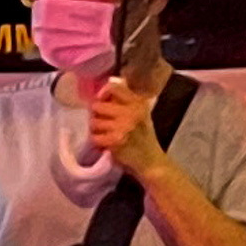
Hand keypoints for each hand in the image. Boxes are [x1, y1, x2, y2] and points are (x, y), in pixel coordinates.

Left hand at [86, 66, 170, 183]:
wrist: (151, 162)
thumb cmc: (143, 136)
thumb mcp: (140, 114)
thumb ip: (125, 100)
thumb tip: (106, 84)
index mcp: (138, 103)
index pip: (113, 87)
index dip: (103, 93)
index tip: (103, 101)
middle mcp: (131, 112)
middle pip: (97, 105)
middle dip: (98, 115)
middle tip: (105, 123)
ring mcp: (123, 126)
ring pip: (94, 122)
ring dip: (97, 130)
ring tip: (107, 134)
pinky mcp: (115, 141)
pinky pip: (95, 137)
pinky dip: (98, 142)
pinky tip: (107, 144)